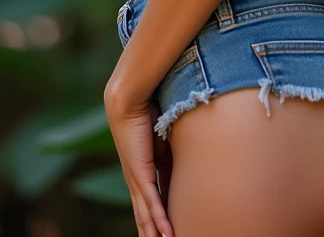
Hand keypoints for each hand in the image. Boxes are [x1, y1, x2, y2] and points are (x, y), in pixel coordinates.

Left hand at [104, 85, 173, 236]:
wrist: (129, 99)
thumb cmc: (148, 108)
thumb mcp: (167, 135)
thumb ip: (175, 147)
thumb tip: (194, 150)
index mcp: (145, 170)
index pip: (157, 201)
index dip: (164, 218)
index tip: (172, 231)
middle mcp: (137, 179)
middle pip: (148, 215)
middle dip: (155, 232)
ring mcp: (137, 178)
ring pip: (147, 216)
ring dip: (156, 234)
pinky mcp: (139, 174)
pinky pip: (152, 204)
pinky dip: (160, 221)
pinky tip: (167, 235)